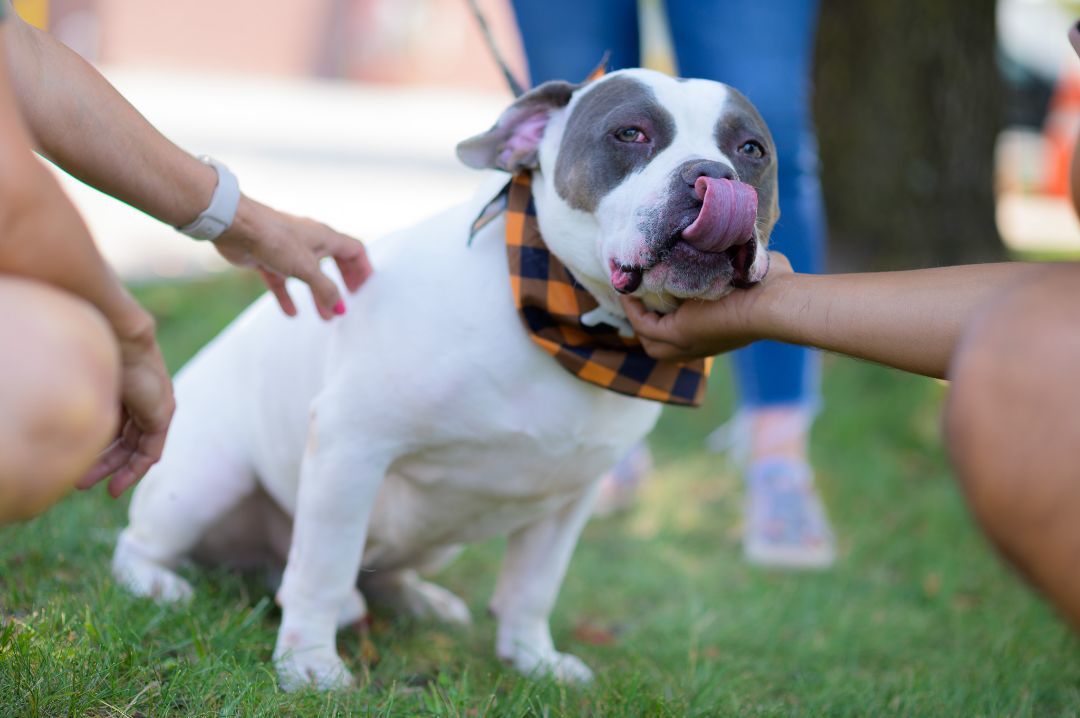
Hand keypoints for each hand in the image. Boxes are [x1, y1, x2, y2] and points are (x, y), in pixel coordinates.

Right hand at [77, 311, 173, 496]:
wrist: (120, 336)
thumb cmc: (96, 352)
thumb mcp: (90, 385)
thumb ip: (87, 405)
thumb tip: (63, 428)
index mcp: (126, 393)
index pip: (115, 429)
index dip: (98, 450)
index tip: (79, 469)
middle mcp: (144, 401)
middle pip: (125, 442)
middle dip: (103, 465)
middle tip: (80, 484)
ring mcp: (155, 408)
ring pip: (137, 449)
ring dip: (116, 469)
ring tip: (92, 486)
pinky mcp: (162, 414)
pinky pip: (151, 448)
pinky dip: (137, 466)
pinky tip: (122, 480)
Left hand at [214, 196, 371, 319]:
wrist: (235, 226)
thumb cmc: (275, 239)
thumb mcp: (306, 268)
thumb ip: (325, 289)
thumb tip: (340, 308)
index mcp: (325, 237)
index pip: (354, 250)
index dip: (363, 267)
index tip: (367, 287)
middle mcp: (309, 241)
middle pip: (334, 261)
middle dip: (343, 282)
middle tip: (349, 301)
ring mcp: (288, 249)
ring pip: (309, 274)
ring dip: (318, 295)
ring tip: (325, 317)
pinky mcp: (268, 258)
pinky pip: (283, 280)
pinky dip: (289, 296)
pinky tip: (291, 313)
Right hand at [621, 251, 793, 360]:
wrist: (774, 300)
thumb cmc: (771, 287)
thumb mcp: (747, 275)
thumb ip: (736, 265)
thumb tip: (733, 248)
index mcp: (715, 334)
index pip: (681, 333)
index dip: (665, 312)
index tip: (656, 286)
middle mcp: (699, 345)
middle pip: (658, 343)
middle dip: (644, 318)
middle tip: (637, 291)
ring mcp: (687, 344)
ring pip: (648, 339)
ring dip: (636, 314)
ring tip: (630, 287)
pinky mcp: (678, 334)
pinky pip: (643, 325)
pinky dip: (633, 308)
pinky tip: (630, 287)